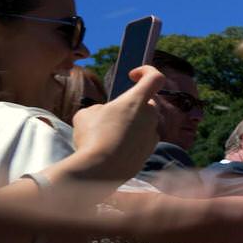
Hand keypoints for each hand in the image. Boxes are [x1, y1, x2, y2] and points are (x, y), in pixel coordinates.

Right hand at [67, 65, 163, 182]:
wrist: (101, 171)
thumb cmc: (93, 137)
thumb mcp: (87, 114)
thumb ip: (102, 109)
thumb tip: (107, 116)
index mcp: (137, 102)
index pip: (155, 78)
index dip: (146, 71)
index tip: (132, 75)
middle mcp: (151, 118)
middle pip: (146, 103)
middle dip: (131, 104)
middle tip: (112, 113)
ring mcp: (152, 137)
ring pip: (143, 123)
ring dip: (129, 124)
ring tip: (106, 133)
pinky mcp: (148, 153)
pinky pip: (140, 141)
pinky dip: (129, 141)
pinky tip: (111, 148)